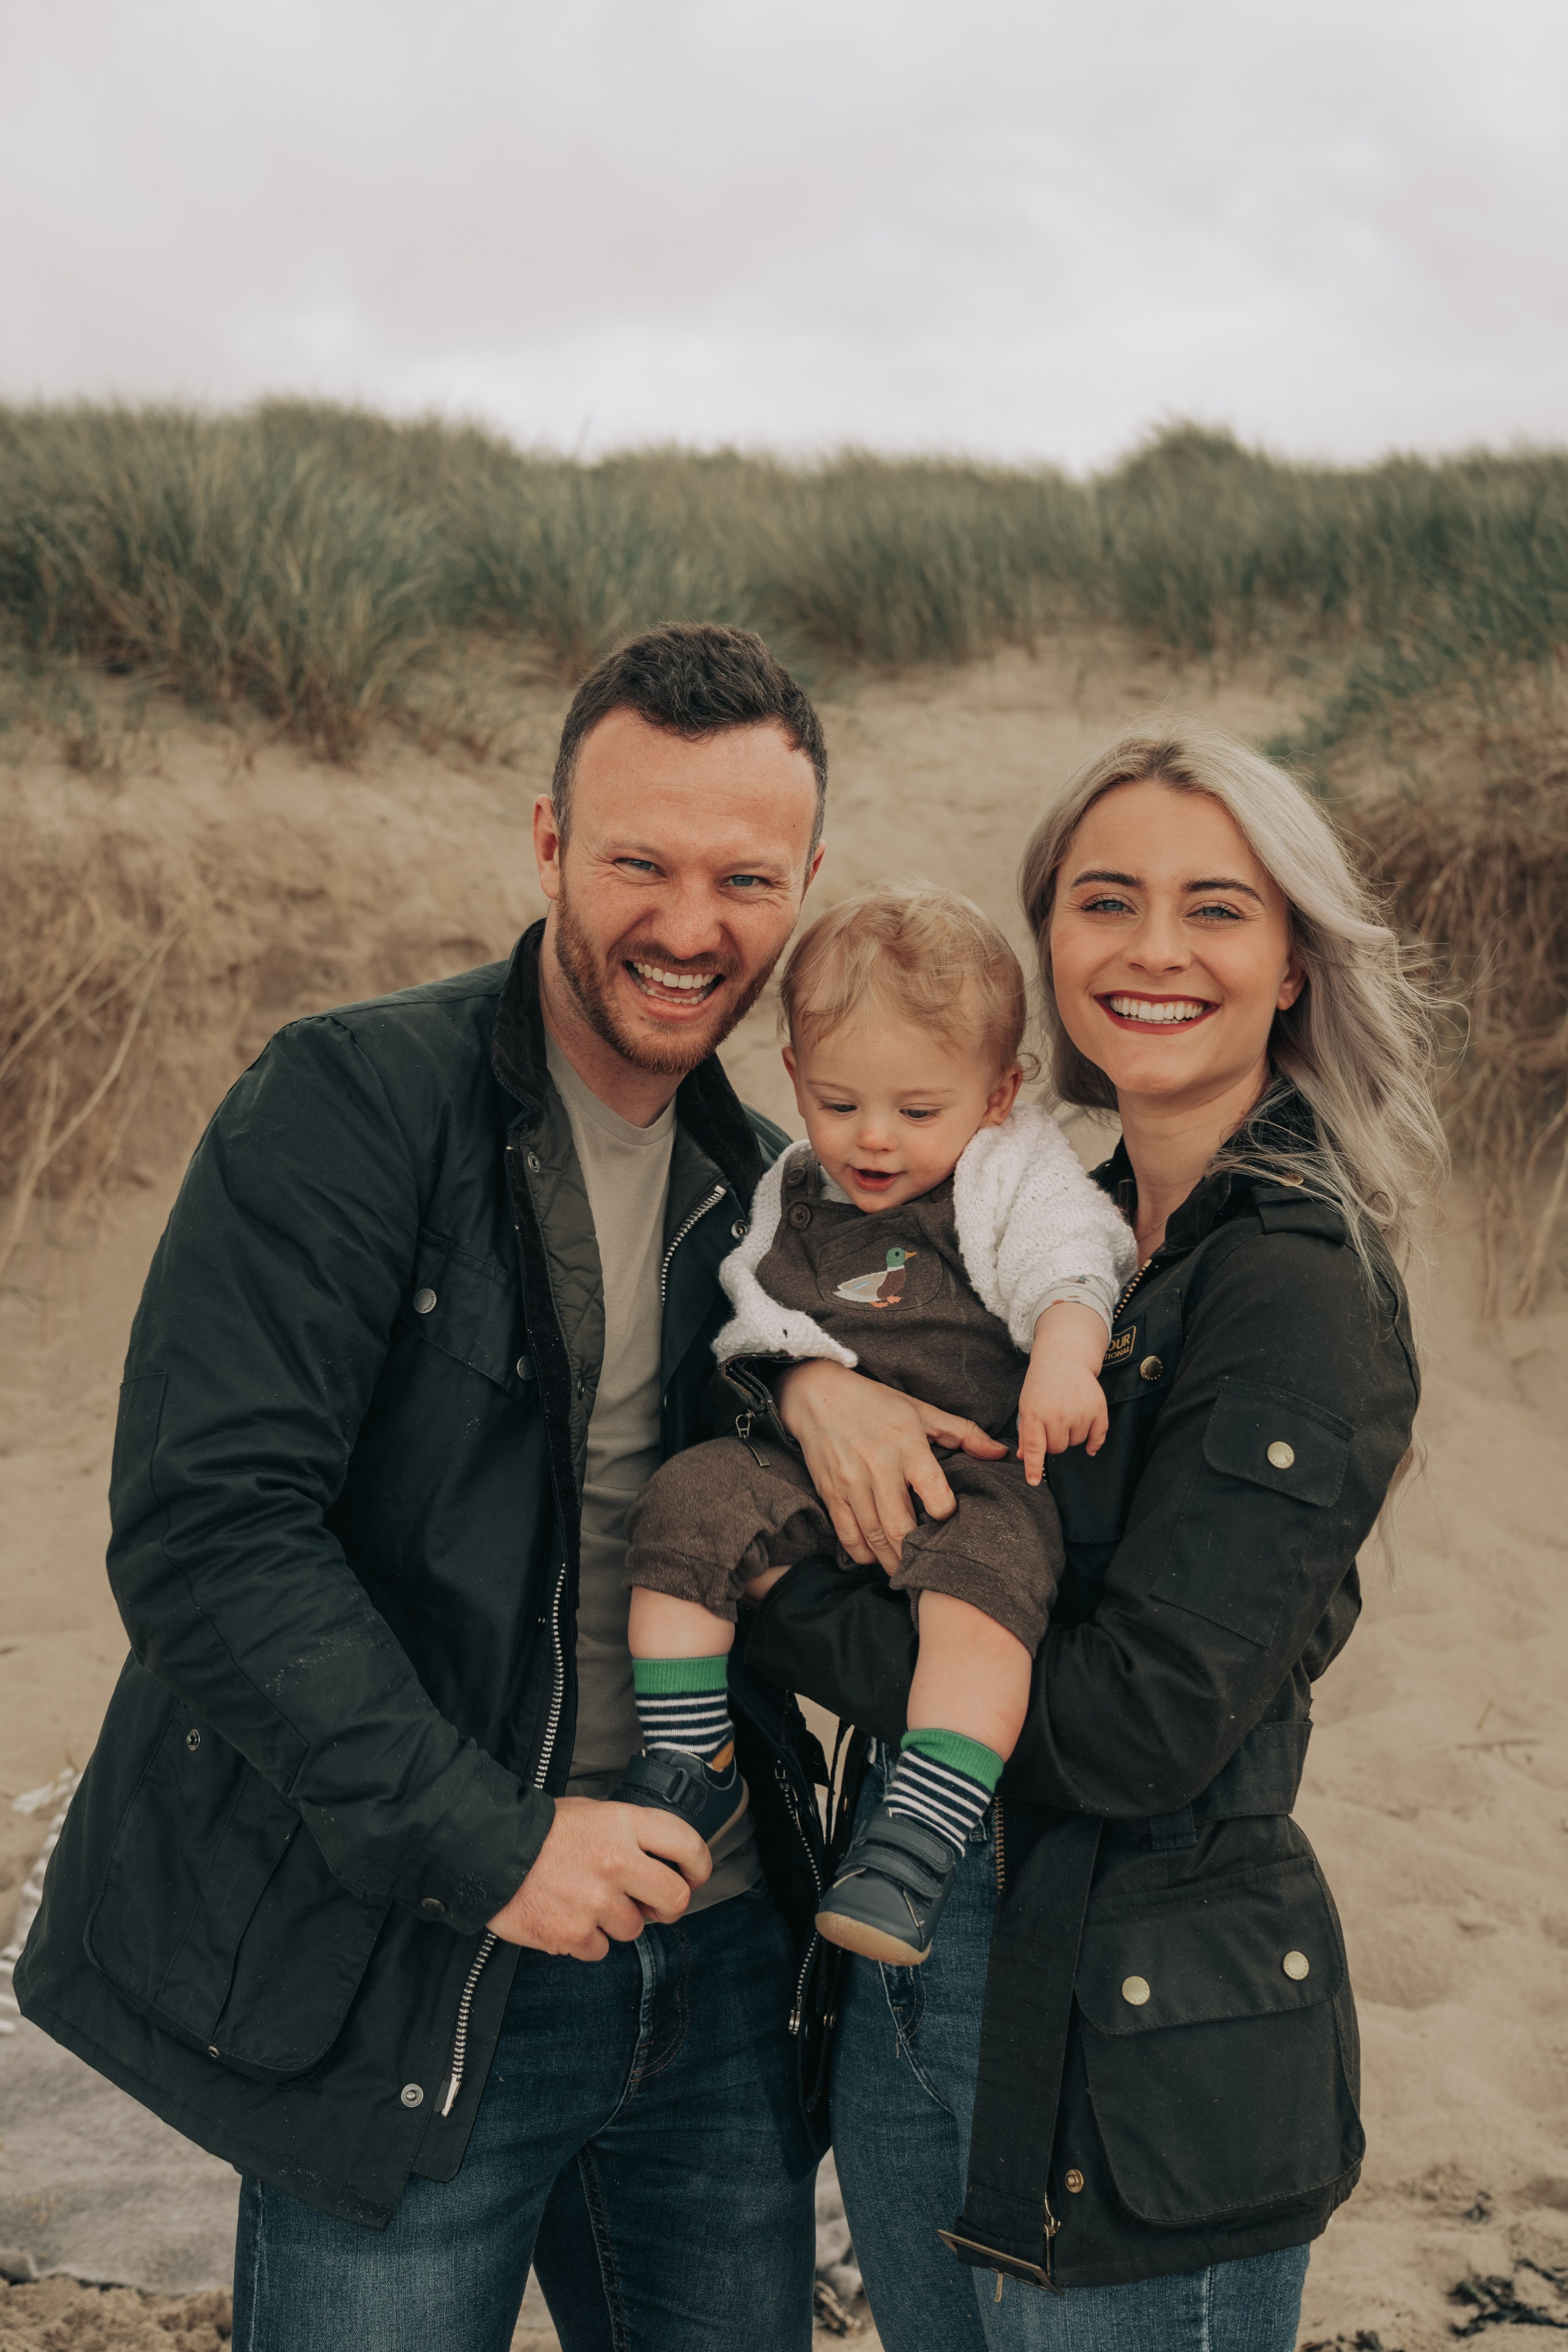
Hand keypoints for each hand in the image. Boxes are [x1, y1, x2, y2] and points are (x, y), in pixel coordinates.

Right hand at [486, 1796, 709, 1961]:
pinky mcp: (573, 1935)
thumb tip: (660, 1864)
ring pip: (635, 1929)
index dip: (699, 1866)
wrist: (487, 1851)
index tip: (693, 1876)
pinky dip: (587, 1940)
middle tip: (650, 1904)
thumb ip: (630, 1834)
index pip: (688, 1845)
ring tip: (587, 1901)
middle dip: (666, 1906)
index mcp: (624, 1824)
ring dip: (617, 1922)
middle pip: (675, 1899)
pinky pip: (601, 1949)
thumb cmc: (542, 1831)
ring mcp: (595, 1902)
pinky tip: (567, 1917)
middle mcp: (617, 1862)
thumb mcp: (592, 1812)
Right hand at [773, 1360, 1006, 1574]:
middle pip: (901, 1527)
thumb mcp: (921, 1410)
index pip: (935, 1495)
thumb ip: (963, 1433)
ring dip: (893, 1560)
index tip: (953, 1524)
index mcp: (908, 1446)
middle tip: (932, 1564)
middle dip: (918, 1553)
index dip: (947, 1516)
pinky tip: (875, 1557)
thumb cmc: (875, 1403)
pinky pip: (848, 1535)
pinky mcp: (831, 1493)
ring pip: (875, 1537)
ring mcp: (851, 1483)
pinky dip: (863, 1553)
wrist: (817, 1395)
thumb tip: (1001, 1453)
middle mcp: (879, 1467)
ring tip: (908, 1569)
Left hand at [1018, 1304, 1109, 1481]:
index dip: (1033, 1466)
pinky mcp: (1098, 1409)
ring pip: (1076, 1443)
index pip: (1034, 1446)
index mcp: (1034, 1413)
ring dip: (1072, 1435)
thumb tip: (1023, 1457)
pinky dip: (1093, 1442)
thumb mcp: (1027, 1406)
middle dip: (1054, 1441)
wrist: (1064, 1358)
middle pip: (1057, 1448)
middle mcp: (1057, 1414)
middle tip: (1053, 1421)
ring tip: (1067, 1413)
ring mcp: (1078, 1412)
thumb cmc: (1041, 1385)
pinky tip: (1089, 1441)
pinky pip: (1097, 1438)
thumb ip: (1026, 1433)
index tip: (1033, 1482)